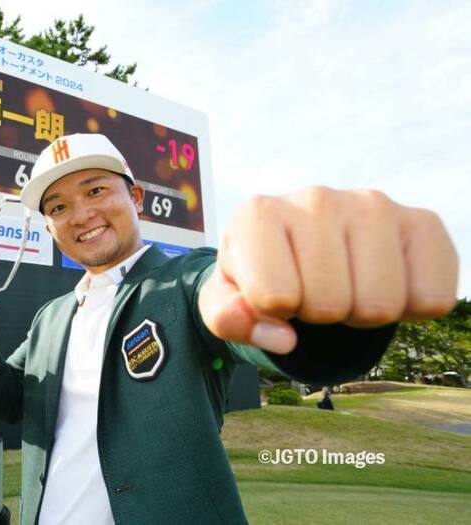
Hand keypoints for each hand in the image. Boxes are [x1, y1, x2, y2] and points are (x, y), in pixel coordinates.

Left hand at [199, 186, 458, 353]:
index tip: (272, 294)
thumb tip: (280, 336)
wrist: (303, 249)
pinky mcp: (421, 222)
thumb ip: (228, 319)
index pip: (274, 297)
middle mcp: (316, 198)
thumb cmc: (257, 277)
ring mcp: (372, 205)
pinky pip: (433, 297)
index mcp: (258, 214)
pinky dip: (411, 309)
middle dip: (318, 315)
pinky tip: (386, 283)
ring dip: (361, 313)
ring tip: (344, 286)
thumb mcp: (223, 302)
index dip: (274, 312)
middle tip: (312, 293)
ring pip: (380, 305)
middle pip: (330, 305)